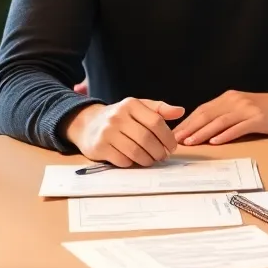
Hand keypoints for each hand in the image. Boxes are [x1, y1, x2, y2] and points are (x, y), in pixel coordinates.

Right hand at [65, 98, 184, 166]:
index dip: (168, 137)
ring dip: (147, 159)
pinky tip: (135, 160)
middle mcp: (117, 117)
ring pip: (135, 151)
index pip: (156, 122)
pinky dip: (132, 163)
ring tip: (151, 160)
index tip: (172, 146)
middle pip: (146, 138)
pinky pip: (122, 160)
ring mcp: (107, 132)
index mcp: (131, 104)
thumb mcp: (139, 107)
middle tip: (163, 156)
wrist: (88, 123)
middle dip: (158, 151)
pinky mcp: (99, 147)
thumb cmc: (120, 116)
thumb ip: (160, 109)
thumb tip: (180, 111)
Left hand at [173, 90, 267, 145]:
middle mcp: (235, 101)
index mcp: (229, 98)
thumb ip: (224, 114)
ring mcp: (247, 109)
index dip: (188, 122)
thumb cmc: (264, 110)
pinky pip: (238, 127)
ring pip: (220, 121)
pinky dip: (226, 134)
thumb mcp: (241, 107)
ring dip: (203, 132)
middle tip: (176, 139)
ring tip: (191, 142)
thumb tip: (201, 129)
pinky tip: (216, 141)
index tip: (175, 133)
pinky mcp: (258, 119)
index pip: (202, 110)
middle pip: (208, 114)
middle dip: (190, 128)